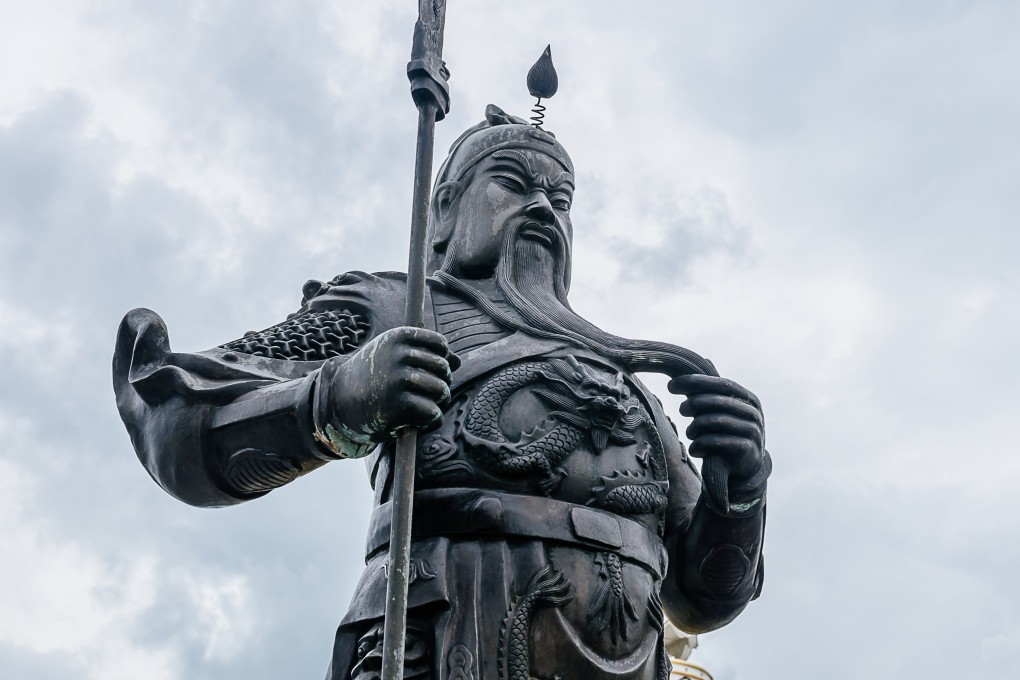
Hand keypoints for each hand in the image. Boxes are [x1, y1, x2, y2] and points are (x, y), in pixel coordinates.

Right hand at [319, 327, 458, 442]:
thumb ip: (425, 353)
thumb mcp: (393, 355)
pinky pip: (433, 412)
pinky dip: (432, 420)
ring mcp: (399, 379)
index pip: (440, 344)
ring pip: (441, 390)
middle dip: (442, 382)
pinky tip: (421, 421)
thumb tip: (458, 361)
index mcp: (398, 337)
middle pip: (444, 368)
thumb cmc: (374, 375)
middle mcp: (399, 355)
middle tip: (428, 393)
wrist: (339, 400)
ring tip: (427, 406)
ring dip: (439, 402)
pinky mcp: (399, 405)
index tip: (430, 370)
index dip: (442, 359)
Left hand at [668, 374, 766, 509]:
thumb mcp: (725, 410)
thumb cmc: (729, 433)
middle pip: (717, 401)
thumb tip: (705, 359)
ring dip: (695, 427)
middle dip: (694, 404)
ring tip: (689, 433)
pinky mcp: (747, 450)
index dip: (695, 382)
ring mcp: (753, 431)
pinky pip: (717, 442)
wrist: (746, 467)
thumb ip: (715, 389)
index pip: (721, 384)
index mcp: (748, 399)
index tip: (671, 385)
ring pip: (716, 421)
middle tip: (681, 410)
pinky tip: (694, 449)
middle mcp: (753, 413)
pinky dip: (700, 445)